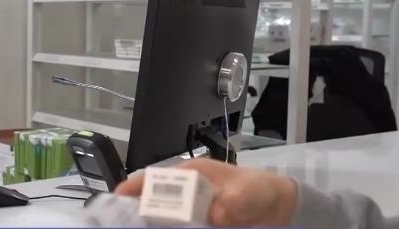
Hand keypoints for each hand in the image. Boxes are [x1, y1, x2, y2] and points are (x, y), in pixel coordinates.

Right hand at [114, 158, 298, 226]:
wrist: (279, 209)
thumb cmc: (259, 190)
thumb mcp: (249, 192)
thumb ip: (234, 200)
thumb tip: (216, 214)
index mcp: (191, 175)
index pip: (156, 178)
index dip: (136, 186)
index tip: (120, 197)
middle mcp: (186, 195)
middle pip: (153, 204)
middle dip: (139, 213)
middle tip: (125, 224)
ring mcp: (191, 215)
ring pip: (164, 221)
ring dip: (153, 225)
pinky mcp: (198, 228)